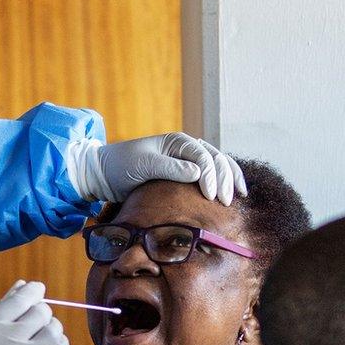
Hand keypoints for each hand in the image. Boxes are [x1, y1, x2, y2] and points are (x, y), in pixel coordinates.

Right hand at [0, 280, 67, 344]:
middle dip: (40, 310)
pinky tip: (52, 344)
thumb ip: (2, 305)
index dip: (34, 290)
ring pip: (53, 332)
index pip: (26, 297)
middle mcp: (11, 338)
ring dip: (51, 327)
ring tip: (42, 330)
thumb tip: (23, 285)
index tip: (35, 291)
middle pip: (42, 313)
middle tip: (33, 316)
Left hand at [70, 133, 247, 204]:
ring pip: (218, 165)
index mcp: (177, 141)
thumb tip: (198, 172)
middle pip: (216, 159)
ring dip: (230, 179)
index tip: (212, 197)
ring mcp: (186, 161)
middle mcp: (185, 149)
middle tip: (228, 202)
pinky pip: (209, 177)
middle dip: (225, 179)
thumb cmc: (120, 167)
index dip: (211, 176)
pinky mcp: (184, 175)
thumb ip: (170, 168)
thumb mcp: (143, 166)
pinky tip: (230, 195)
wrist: (104, 173)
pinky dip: (221, 184)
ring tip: (240, 196)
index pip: (203, 156)